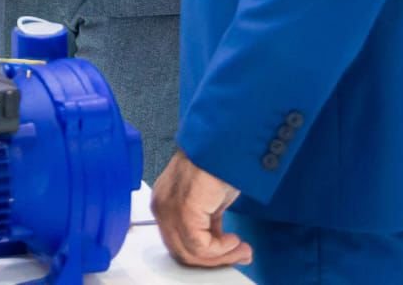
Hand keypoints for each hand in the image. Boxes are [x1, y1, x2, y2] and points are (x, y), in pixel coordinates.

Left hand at [153, 149, 251, 268]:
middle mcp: (161, 206)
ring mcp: (169, 208)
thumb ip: (209, 222)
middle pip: (182, 251)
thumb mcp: (211, 200)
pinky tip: (234, 240)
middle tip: (240, 254)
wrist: (224, 144)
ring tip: (241, 249)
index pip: (177, 242)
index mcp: (164, 202)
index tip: (229, 253)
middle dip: (215, 258)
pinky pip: (199, 245)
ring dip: (221, 255)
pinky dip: (220, 249)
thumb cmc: (218, 162)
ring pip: (190, 252)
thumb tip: (219, 242)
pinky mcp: (183, 211)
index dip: (205, 254)